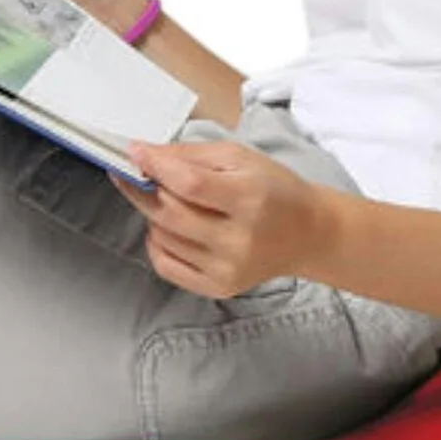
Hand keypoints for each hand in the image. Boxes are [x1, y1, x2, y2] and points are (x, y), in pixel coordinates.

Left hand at [110, 138, 335, 298]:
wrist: (306, 233)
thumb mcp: (240, 157)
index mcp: (249, 199)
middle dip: (144, 189)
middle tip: (139, 174)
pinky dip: (157, 243)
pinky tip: (171, 229)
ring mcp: (227, 268)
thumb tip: (144, 154)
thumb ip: (190, 155)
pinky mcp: (218, 287)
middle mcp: (239, 240)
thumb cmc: (273, 190)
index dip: (155, 166)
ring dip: (154, 215)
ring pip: (162, 238)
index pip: (189, 184)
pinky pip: (165, 265)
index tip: (135, 152)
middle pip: (169, 214)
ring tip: (171, 202)